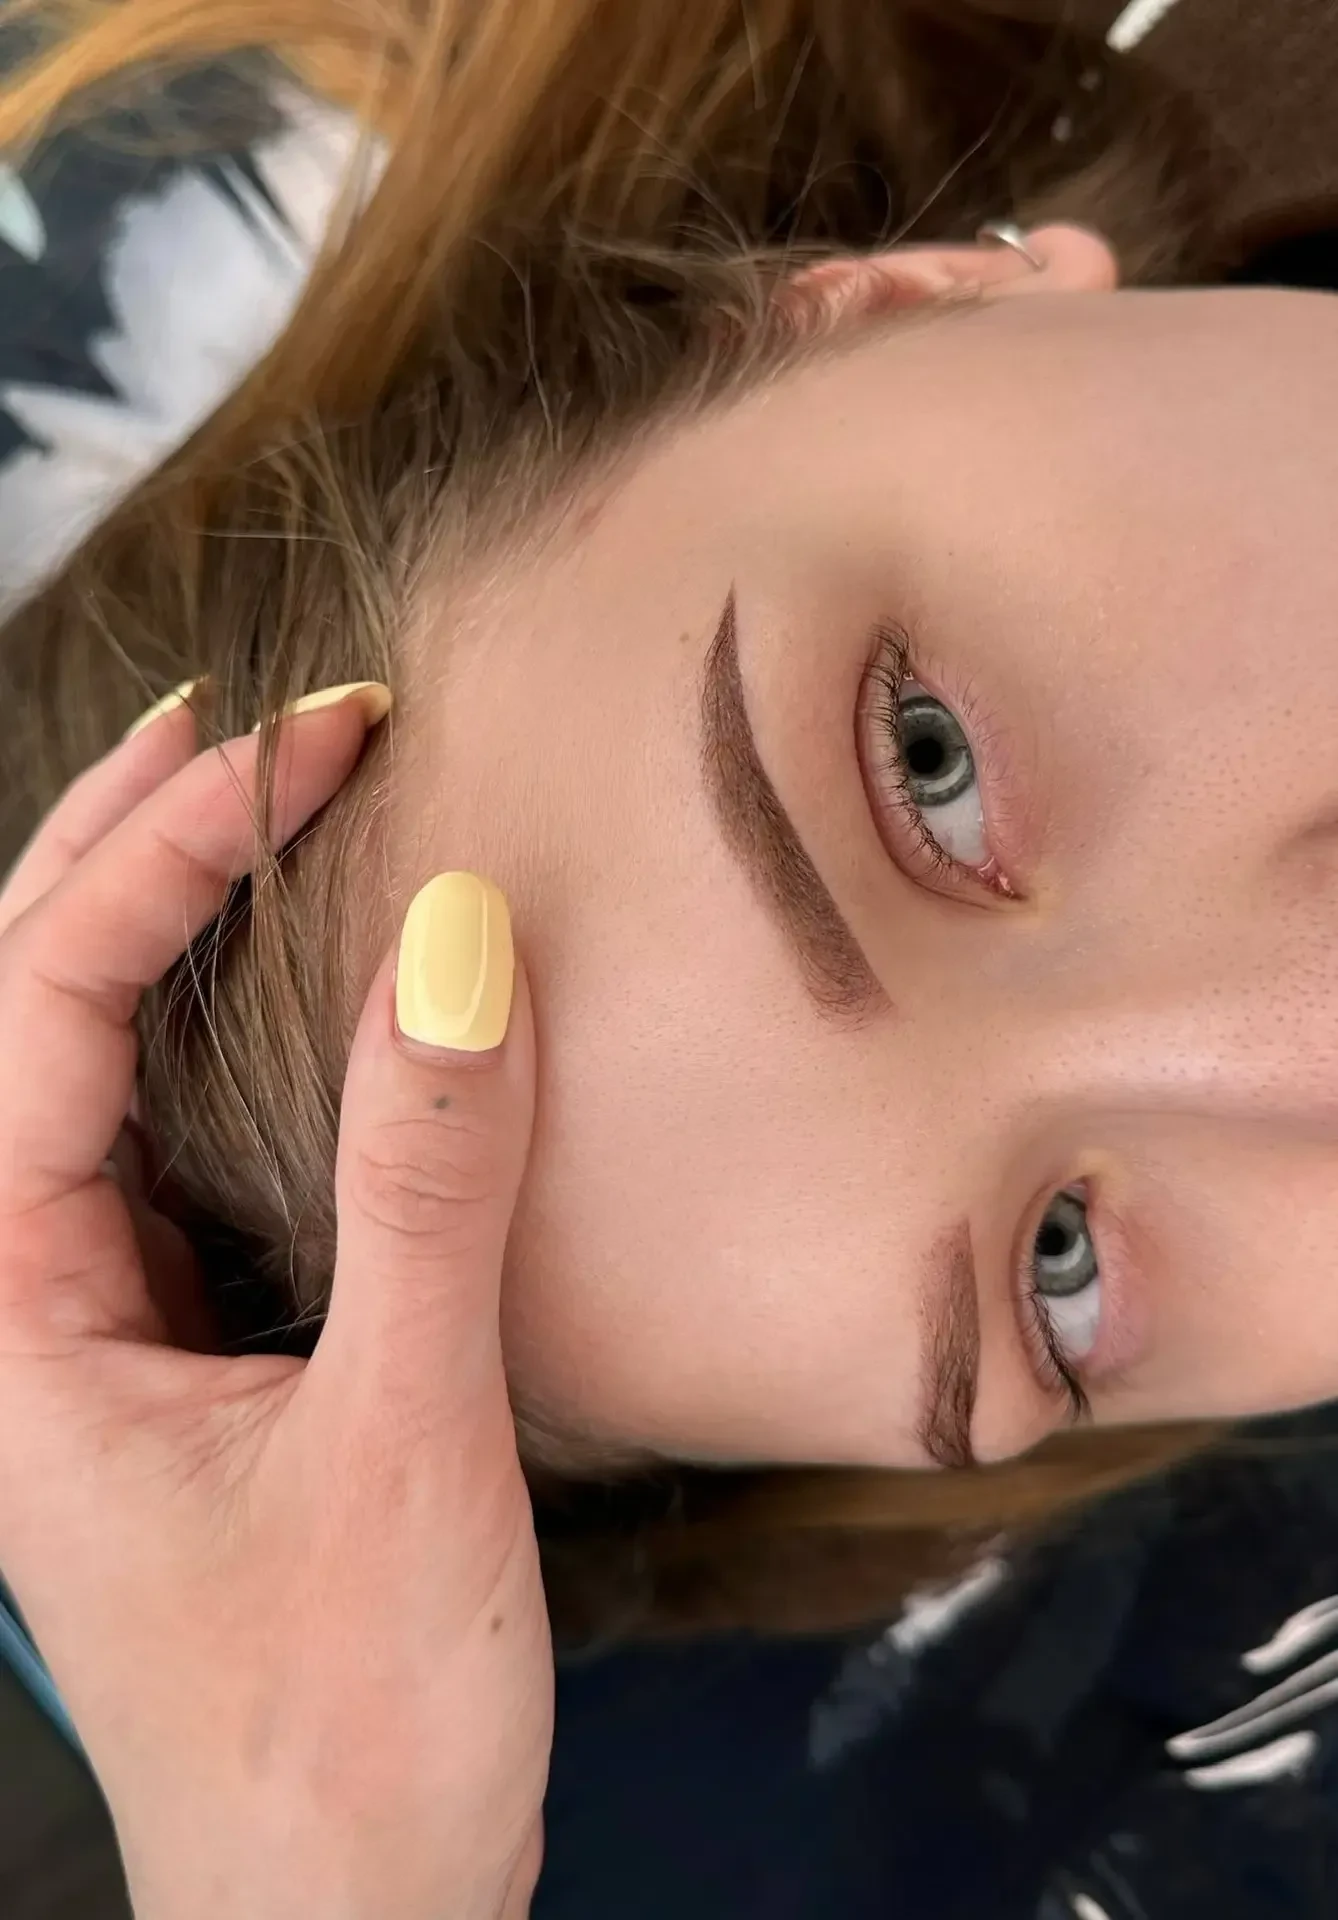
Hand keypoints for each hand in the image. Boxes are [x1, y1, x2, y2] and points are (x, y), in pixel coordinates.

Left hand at [0, 692, 551, 1919]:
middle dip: (114, 848)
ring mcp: (91, 1334)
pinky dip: (211, 1032)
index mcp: (9, 1327)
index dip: (159, 854)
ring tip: (228, 799)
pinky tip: (276, 989)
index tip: (302, 751)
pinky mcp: (175, 1357)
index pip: (33, 1012)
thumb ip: (423, 1191)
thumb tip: (457, 945)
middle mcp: (22, 1314)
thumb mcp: (404, 1448)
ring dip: (146, 923)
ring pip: (80, 1076)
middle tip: (230, 724)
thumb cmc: (343, 1739)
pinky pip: (165, 1147)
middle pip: (15, 1017)